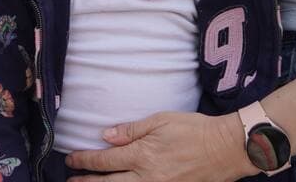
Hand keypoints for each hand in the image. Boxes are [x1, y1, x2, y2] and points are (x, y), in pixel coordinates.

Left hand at [66, 111, 251, 181]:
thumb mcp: (161, 120)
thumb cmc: (194, 130)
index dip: (85, 161)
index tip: (71, 159)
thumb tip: (105, 135)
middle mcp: (147, 177)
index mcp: (143, 155)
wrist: (225, 149)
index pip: (105, 161)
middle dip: (86, 181)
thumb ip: (131, 130)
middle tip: (70, 179)